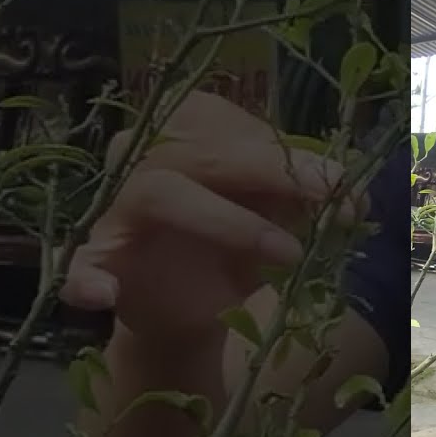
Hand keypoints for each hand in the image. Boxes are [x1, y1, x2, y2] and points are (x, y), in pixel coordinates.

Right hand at [59, 92, 357, 337]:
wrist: (192, 309)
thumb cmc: (236, 247)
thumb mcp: (280, 216)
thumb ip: (309, 199)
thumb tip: (356, 199)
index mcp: (187, 130)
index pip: (236, 127)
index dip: (293, 156)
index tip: (346, 188)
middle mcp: (144, 156)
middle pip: (204, 152)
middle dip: (277, 176)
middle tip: (334, 204)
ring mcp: (115, 207)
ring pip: (159, 192)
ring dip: (229, 222)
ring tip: (287, 255)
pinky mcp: (94, 259)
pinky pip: (79, 263)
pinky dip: (85, 278)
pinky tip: (102, 294)